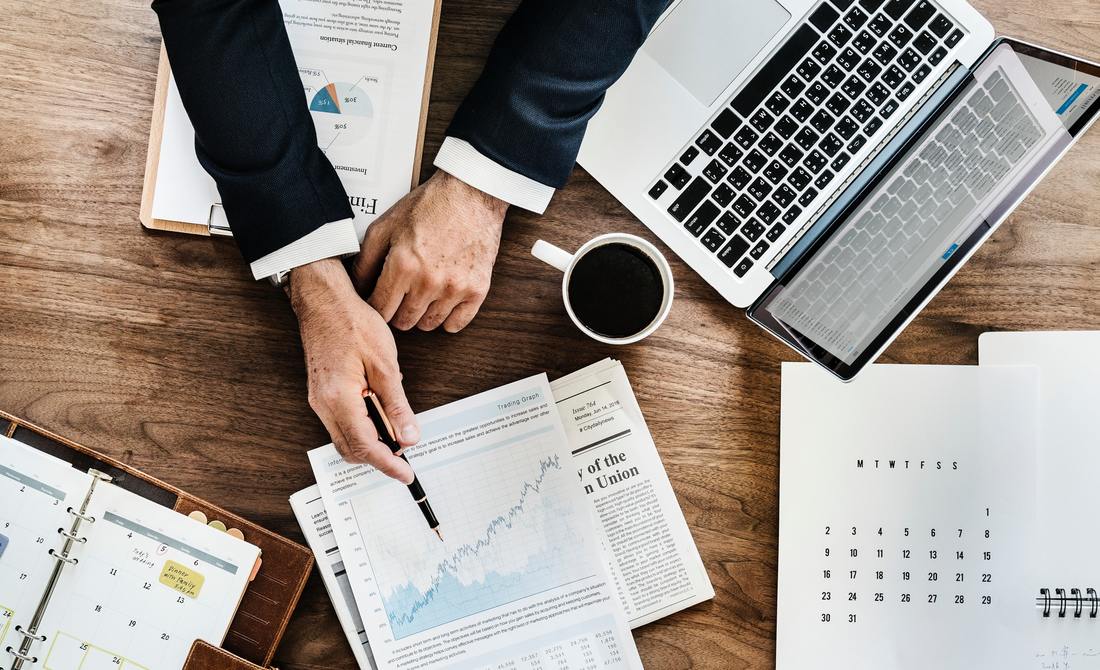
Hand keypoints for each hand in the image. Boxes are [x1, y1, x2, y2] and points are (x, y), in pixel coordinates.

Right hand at [290, 258, 418, 481]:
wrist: (324, 301)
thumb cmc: (353, 323)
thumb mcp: (385, 365)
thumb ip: (397, 405)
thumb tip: (408, 436)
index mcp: (338, 399)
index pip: (364, 446)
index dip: (387, 465)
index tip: (405, 474)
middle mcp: (323, 405)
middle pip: (351, 449)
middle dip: (379, 458)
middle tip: (405, 456)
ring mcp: (319, 400)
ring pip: (345, 438)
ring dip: (371, 442)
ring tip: (397, 432)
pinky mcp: (321, 394)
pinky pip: (341, 423)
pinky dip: (363, 427)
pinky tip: (381, 413)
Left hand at [351, 170, 507, 332]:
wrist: (472, 194)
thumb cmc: (429, 206)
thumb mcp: (386, 226)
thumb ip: (366, 260)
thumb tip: (356, 288)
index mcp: (403, 265)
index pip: (380, 309)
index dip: (375, 308)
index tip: (379, 301)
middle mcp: (428, 281)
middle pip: (403, 322)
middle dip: (396, 312)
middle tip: (400, 296)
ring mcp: (455, 288)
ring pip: (428, 325)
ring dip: (421, 315)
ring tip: (421, 295)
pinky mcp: (477, 289)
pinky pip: (456, 324)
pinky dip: (447, 318)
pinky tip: (442, 302)